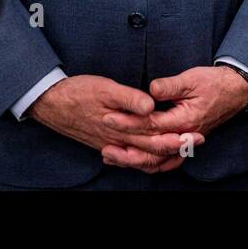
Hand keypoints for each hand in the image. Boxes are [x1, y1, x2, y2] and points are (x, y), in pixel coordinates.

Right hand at [30, 74, 202, 173]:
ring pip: (141, 158)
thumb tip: (151, 106)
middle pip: (152, 150)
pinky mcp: (104, 144)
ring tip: (180, 151)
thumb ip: (128, 98)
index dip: (177, 136)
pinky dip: (143, 160)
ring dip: (162, 156)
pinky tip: (151, 158)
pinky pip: (129, 158)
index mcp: (121, 126)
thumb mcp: (104, 88)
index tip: (195, 134)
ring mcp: (111, 144)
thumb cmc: (77, 92)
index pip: (155, 136)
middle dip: (176, 147)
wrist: (50, 103)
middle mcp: (118, 140)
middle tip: (196, 142)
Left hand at [100, 67, 244, 169]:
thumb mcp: (191, 79)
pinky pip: (165, 160)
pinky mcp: (184, 142)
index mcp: (185, 120)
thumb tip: (151, 90)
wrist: (234, 91)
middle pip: (151, 146)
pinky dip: (149, 163)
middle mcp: (185, 136)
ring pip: (158, 159)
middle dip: (126, 146)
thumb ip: (170, 86)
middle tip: (103, 145)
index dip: (129, 122)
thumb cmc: (212, 83)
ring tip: (112, 157)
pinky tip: (133, 161)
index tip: (109, 117)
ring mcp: (185, 142)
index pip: (151, 124)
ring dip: (135, 160)